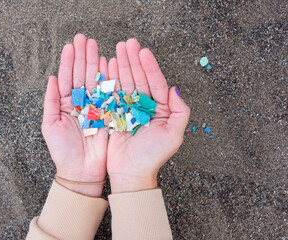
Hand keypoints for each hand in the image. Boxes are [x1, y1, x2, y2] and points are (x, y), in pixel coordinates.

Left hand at [42, 34, 108, 196]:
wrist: (82, 171)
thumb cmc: (63, 151)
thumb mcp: (50, 126)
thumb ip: (50, 101)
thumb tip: (50, 78)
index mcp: (66, 104)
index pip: (67, 78)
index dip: (68, 61)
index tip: (70, 45)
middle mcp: (82, 102)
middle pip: (82, 74)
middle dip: (83, 56)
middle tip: (85, 38)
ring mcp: (96, 106)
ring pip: (95, 80)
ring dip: (96, 63)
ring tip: (96, 46)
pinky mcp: (108, 113)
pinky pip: (109, 93)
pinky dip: (109, 79)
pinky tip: (109, 64)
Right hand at [107, 39, 189, 192]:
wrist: (131, 173)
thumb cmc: (153, 157)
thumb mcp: (173, 135)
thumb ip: (180, 111)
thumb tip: (176, 88)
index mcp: (160, 109)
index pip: (156, 82)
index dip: (150, 66)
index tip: (143, 51)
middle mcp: (145, 106)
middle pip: (139, 78)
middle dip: (133, 60)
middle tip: (128, 43)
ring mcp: (129, 108)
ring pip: (126, 82)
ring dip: (122, 65)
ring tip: (118, 49)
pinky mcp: (115, 113)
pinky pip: (113, 93)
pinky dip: (111, 79)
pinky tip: (109, 66)